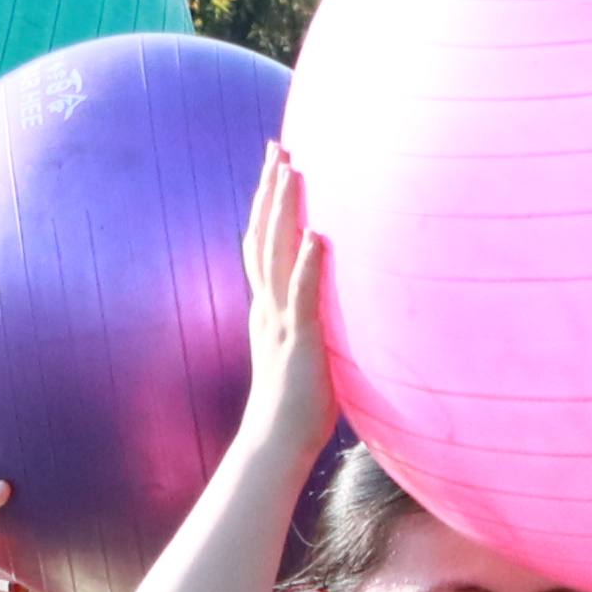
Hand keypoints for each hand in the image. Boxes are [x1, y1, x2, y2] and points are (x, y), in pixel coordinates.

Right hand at [238, 143, 331, 444]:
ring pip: (276, 254)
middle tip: (278, 147)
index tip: (275, 166)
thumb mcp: (302, 353)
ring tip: (292, 172)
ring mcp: (280, 322)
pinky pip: (303, 297)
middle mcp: (267, 307)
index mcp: (268, 308)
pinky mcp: (299, 342)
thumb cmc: (296, 407)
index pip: (263, 244)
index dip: (267, 204)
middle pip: (263, 235)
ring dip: (284, 211)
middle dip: (271, 190)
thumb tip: (328, 311)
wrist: (275, 444)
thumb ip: (309, 325)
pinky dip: (309, 265)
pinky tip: (318, 236)